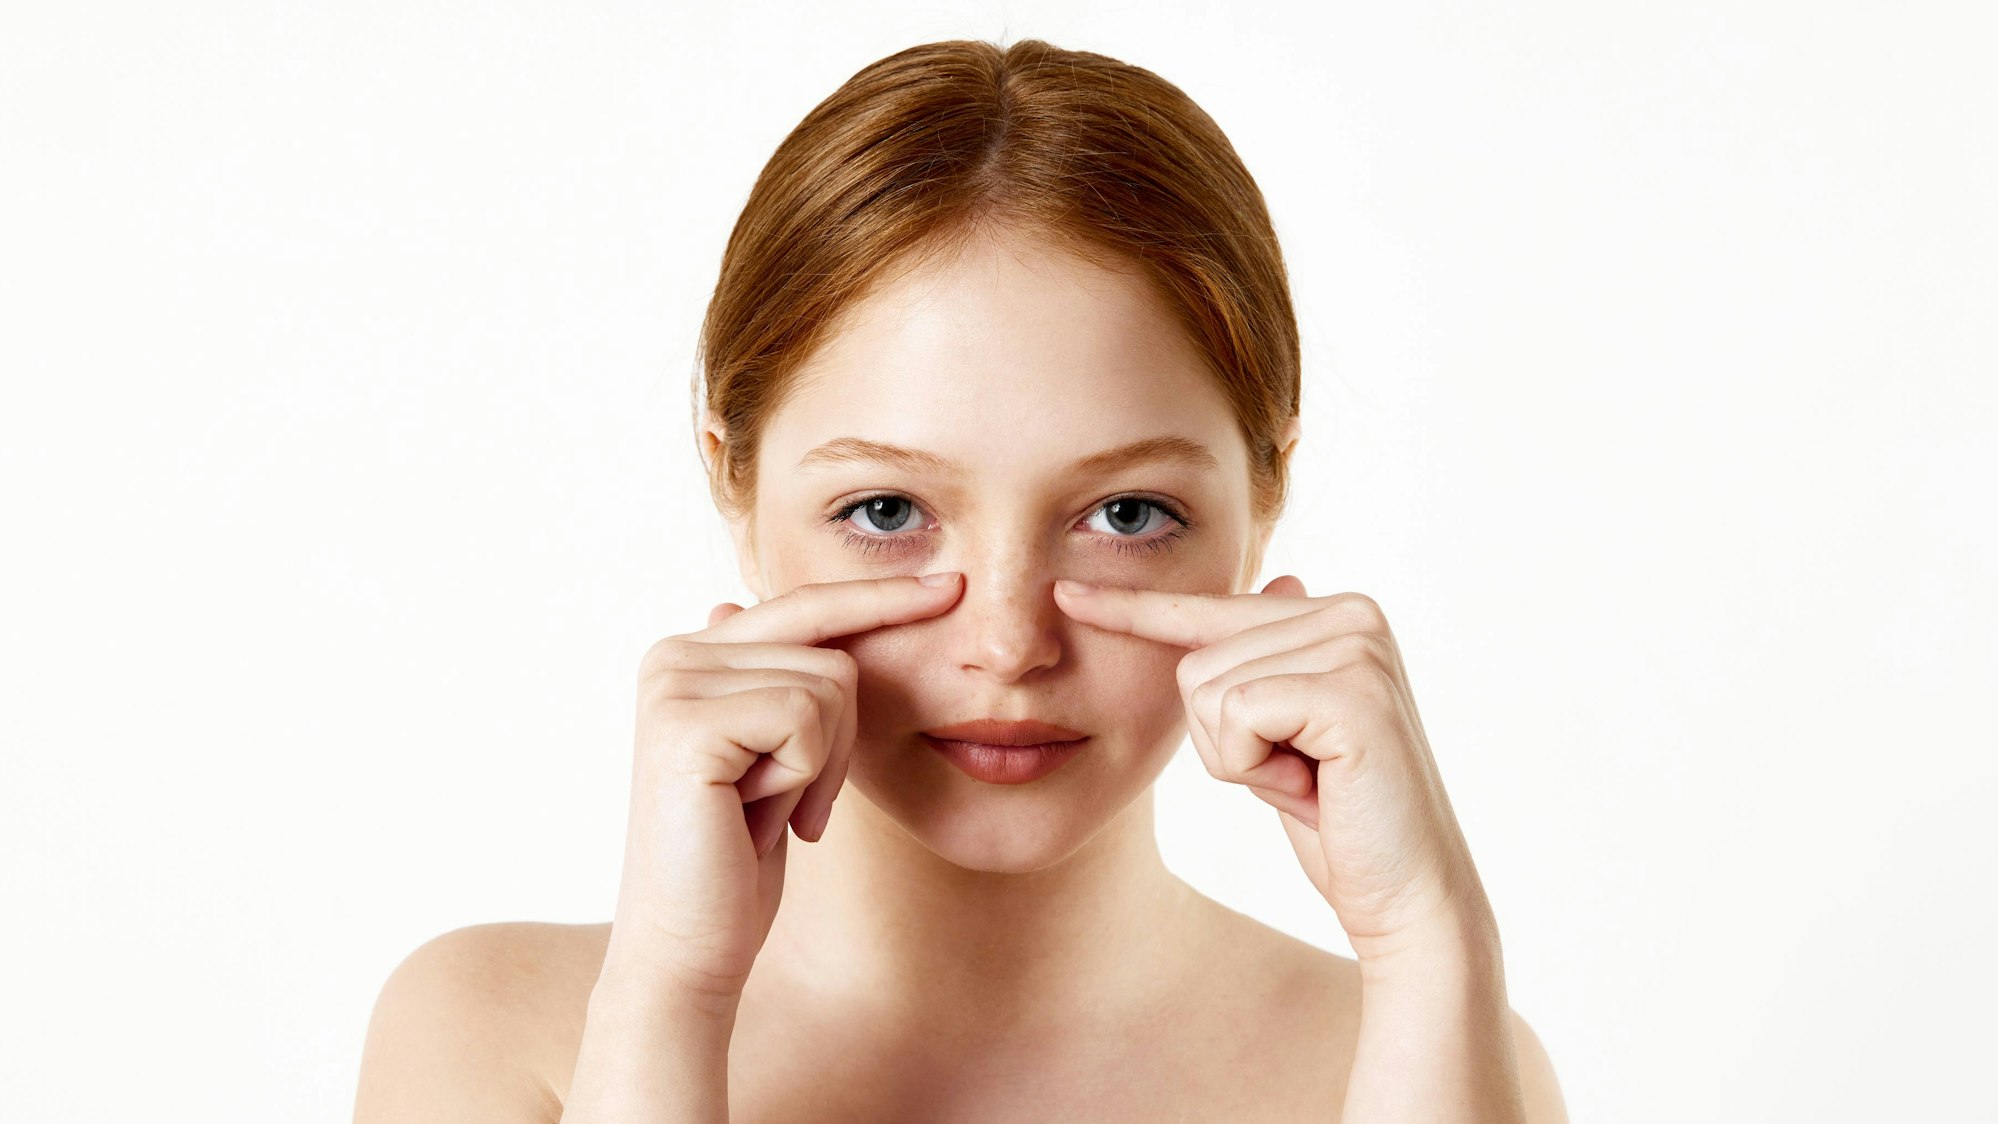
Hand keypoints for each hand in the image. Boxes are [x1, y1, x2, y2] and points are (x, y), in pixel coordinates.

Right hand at [602, 572, 964, 1009]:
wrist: (690, 944)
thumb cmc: (737, 857)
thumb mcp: (768, 756)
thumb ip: (765, 679)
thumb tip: (736, 598)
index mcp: (691, 654)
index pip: (805, 606)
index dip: (878, 599)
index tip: (951, 588)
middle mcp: (674, 655)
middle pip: (829, 647)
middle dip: (842, 735)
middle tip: (793, 804)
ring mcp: (675, 684)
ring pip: (827, 685)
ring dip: (820, 765)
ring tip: (767, 811)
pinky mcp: (688, 724)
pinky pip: (806, 719)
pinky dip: (804, 777)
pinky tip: (758, 816)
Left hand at [1052, 575, 1495, 965]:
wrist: (1405, 897)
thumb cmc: (1340, 822)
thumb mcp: (1287, 731)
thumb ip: (1271, 662)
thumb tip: (1277, 578)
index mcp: (1334, 614)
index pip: (1209, 609)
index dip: (1132, 609)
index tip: (1065, 593)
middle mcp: (1352, 613)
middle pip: (1195, 661)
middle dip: (1226, 739)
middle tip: (1300, 775)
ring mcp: (1357, 646)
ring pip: (1207, 690)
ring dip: (1241, 758)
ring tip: (1311, 781)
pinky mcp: (1353, 690)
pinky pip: (1236, 716)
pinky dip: (1255, 768)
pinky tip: (1314, 787)